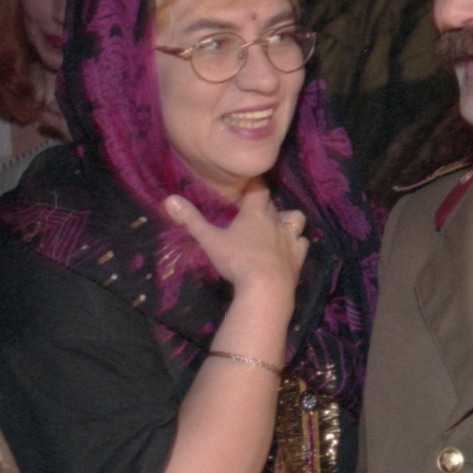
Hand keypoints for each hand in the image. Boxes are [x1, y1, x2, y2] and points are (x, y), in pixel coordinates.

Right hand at [164, 184, 307, 297]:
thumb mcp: (210, 241)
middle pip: (273, 205)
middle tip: (253, 211)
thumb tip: (169, 199)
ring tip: (277, 225)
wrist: (266, 288)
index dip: (254, 185)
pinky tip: (290, 247)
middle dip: (265, 205)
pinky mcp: (298, 257)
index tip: (248, 184)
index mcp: (255, 214)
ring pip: (295, 218)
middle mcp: (275, 221)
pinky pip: (303, 242)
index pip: (258, 189)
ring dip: (288, 219)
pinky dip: (297, 242)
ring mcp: (290, 239)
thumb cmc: (237, 261)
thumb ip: (191, 220)